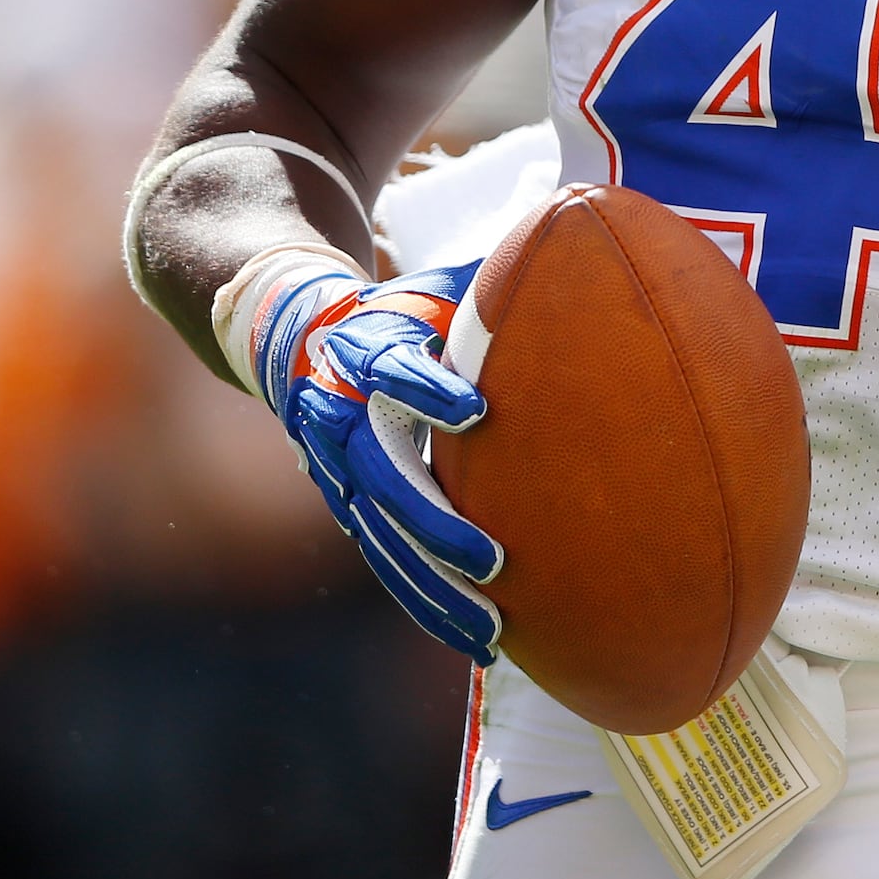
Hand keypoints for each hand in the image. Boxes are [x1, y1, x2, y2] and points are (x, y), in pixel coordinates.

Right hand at [242, 258, 501, 657]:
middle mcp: (338, 413)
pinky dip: (425, 599)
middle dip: (436, 522)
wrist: (296, 339)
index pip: (389, 366)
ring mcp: (335, 470)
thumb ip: (496, 282)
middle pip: (383, 475)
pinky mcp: (346, 507)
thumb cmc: (401, 309)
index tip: (477, 410)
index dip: (428, 387)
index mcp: (360, 346)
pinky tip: (473, 637)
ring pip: (381, 536)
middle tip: (494, 559)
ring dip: (433, 584)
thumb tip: (582, 241)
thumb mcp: (436, 287)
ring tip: (491, 627)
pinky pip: (385, 560)